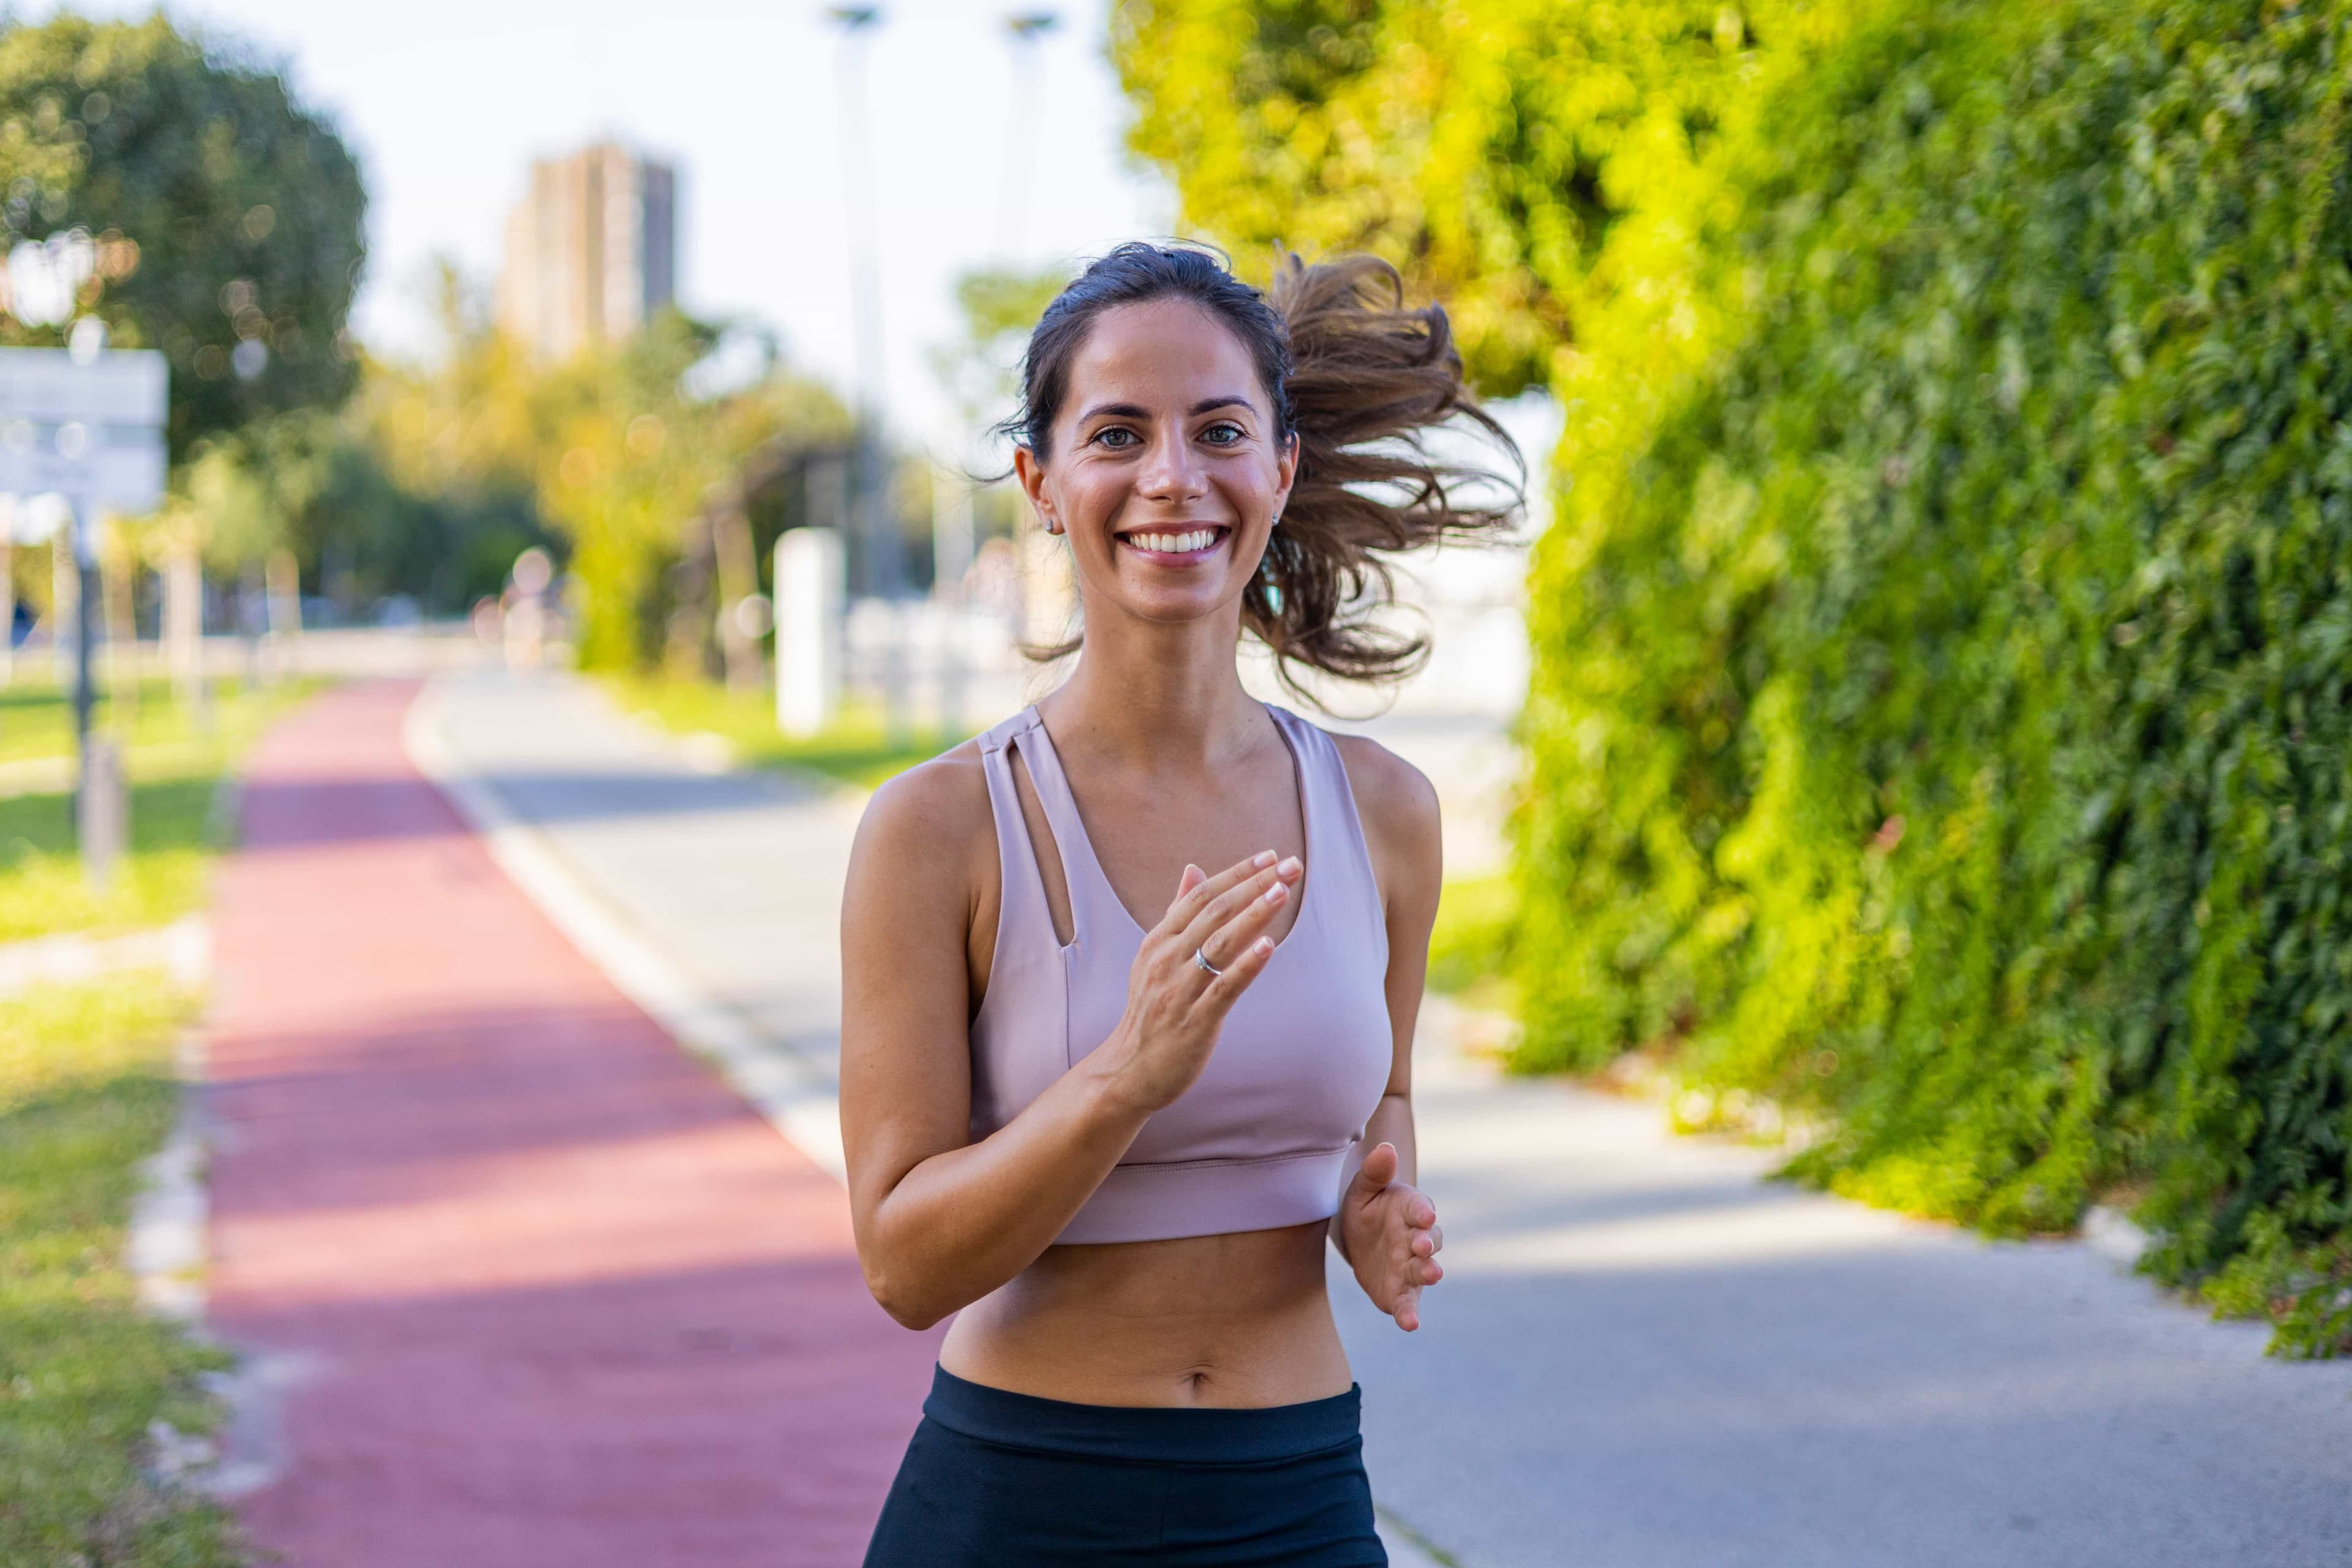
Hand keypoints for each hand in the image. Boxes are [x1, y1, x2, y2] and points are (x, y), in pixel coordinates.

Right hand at [1099, 850, 1302, 1111]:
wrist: (1129, 1071)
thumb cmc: (1150, 1012)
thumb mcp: (1155, 957)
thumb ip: (1177, 913)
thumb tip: (1193, 869)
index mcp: (1158, 942)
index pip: (1200, 896)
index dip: (1237, 873)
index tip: (1270, 856)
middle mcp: (1166, 960)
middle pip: (1214, 912)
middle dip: (1255, 885)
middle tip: (1290, 865)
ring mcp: (1179, 990)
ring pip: (1220, 943)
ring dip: (1254, 914)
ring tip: (1282, 891)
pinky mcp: (1195, 1021)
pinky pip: (1224, 988)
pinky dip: (1247, 965)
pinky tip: (1268, 946)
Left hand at [1340, 1142, 1442, 1330]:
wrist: (1357, 1237)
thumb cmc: (1366, 1206)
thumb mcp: (1363, 1188)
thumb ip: (1374, 1171)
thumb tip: (1384, 1147)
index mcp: (1410, 1209)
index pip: (1420, 1207)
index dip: (1423, 1211)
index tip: (1424, 1213)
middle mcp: (1417, 1238)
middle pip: (1429, 1241)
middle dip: (1427, 1243)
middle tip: (1422, 1245)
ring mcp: (1411, 1266)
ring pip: (1425, 1270)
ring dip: (1428, 1273)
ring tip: (1431, 1275)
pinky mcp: (1402, 1291)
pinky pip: (1408, 1303)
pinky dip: (1410, 1313)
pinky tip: (1410, 1324)